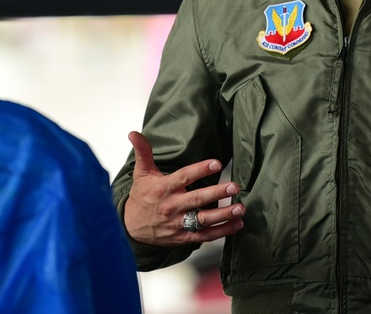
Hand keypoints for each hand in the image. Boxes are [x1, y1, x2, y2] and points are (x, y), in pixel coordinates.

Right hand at [123, 131, 245, 246]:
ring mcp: (178, 223)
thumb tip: (133, 133)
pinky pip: (204, 236)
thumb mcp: (141, 173)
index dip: (200, 170)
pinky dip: (221, 231)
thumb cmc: (141, 197)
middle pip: (197, 199)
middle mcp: (171, 206)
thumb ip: (143, 152)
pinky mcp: (182, 236)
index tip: (216, 163)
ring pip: (203, 220)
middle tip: (234, 187)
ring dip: (223, 215)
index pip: (183, 177)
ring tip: (240, 209)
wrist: (131, 228)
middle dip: (217, 193)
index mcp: (163, 188)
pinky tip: (236, 224)